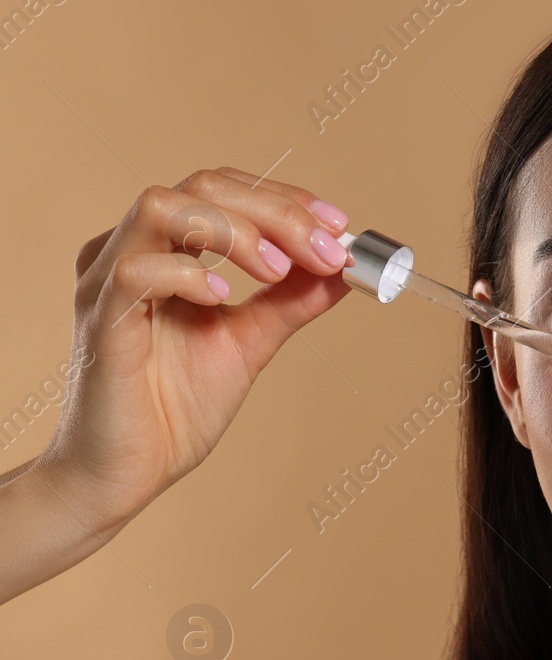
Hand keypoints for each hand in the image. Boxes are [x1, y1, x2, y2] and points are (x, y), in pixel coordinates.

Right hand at [33, 167, 355, 530]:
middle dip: (275, 211)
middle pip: (202, 186)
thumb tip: (343, 268)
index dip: (286, 200)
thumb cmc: (174, 408)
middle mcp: (131, 251)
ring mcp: (107, 281)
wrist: (127, 473)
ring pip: (161, 206)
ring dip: (234, 230)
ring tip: (278, 270)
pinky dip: (187, 273)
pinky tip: (223, 298)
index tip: (339, 226)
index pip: (225, 191)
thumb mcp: (251, 342)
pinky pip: (133, 271)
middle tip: (325, 250)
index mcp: (165, 250)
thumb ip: (291, 302)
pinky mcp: (100, 320)